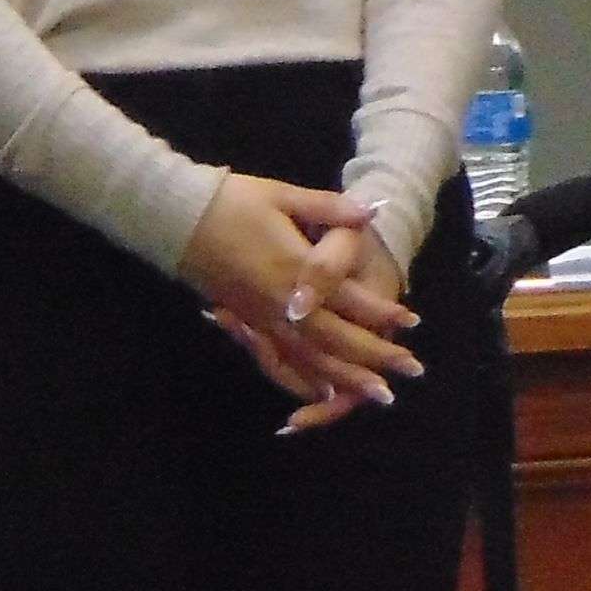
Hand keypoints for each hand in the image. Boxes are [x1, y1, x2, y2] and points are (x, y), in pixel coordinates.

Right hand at [181, 175, 420, 417]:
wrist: (177, 217)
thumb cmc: (232, 201)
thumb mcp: (283, 195)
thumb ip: (329, 208)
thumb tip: (372, 211)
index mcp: (294, 269)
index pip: (348, 298)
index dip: (381, 312)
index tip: (413, 323)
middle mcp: (280, 303)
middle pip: (334, 339)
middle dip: (374, 357)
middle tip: (410, 372)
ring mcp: (260, 318)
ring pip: (309, 358)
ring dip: (345, 378)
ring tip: (377, 395)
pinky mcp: (245, 324)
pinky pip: (277, 361)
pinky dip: (301, 380)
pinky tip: (321, 394)